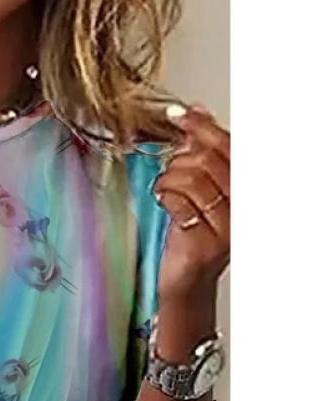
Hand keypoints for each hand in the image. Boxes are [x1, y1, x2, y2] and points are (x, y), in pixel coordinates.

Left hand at [154, 105, 229, 304]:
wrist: (187, 280)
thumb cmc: (192, 235)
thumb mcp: (201, 190)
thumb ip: (202, 154)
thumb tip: (197, 112)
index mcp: (245, 189)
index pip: (229, 147)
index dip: (202, 127)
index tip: (178, 115)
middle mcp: (242, 207)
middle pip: (207, 160)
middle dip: (179, 159)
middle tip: (168, 171)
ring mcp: (225, 227)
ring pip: (191, 179)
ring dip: (168, 179)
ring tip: (164, 190)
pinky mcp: (203, 243)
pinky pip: (178, 203)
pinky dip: (164, 196)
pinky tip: (163, 201)